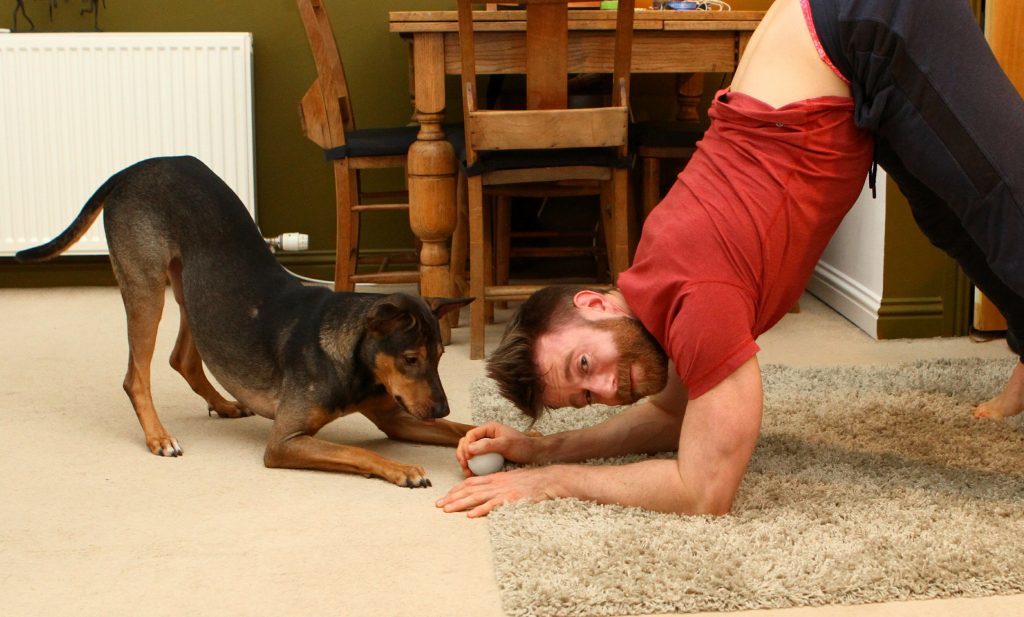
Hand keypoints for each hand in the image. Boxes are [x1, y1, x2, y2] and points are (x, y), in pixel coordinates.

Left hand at [436, 467, 560, 517]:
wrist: (547, 480)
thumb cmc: (531, 482)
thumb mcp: (510, 480)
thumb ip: (497, 485)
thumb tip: (486, 493)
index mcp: (494, 477)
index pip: (470, 482)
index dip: (456, 489)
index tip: (445, 497)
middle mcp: (495, 483)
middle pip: (468, 489)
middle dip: (451, 497)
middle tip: (437, 505)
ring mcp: (502, 491)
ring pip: (476, 497)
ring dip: (460, 503)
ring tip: (447, 510)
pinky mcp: (510, 499)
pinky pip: (492, 505)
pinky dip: (480, 510)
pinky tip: (470, 515)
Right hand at [454, 421, 539, 476]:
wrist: (534, 455)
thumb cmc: (523, 447)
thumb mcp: (506, 444)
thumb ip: (488, 445)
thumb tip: (469, 448)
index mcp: (489, 428)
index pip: (470, 435)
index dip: (466, 446)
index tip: (468, 458)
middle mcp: (485, 435)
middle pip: (466, 443)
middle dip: (462, 455)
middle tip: (464, 467)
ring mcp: (486, 445)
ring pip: (469, 452)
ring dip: (465, 462)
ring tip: (467, 473)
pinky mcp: (488, 455)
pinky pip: (476, 460)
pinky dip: (472, 467)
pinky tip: (473, 475)